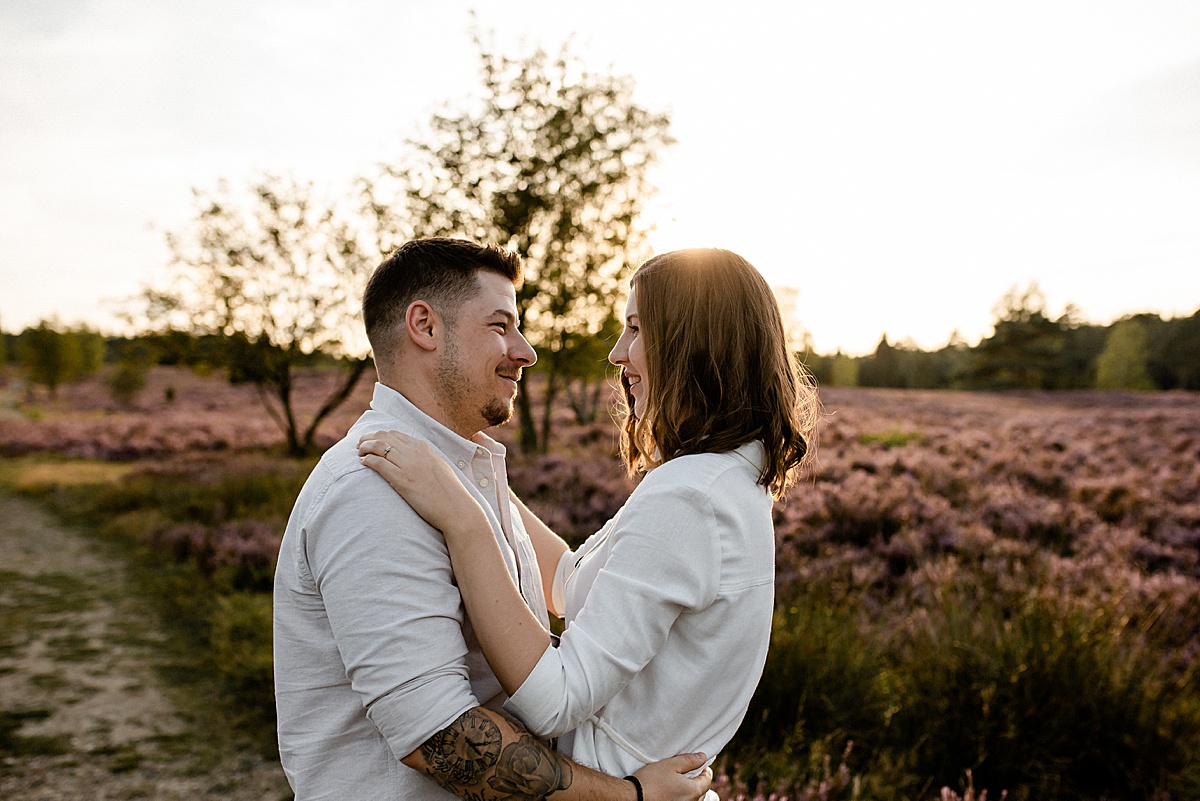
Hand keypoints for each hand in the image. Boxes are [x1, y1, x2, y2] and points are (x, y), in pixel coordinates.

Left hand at [357, 429, 479, 533]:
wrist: (456, 509)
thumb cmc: (449, 492)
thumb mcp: (439, 467)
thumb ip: (425, 458)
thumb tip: (414, 457)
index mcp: (424, 448)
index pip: (395, 434)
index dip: (379, 435)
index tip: (371, 440)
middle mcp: (415, 453)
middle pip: (384, 437)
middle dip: (368, 438)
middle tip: (359, 444)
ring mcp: (408, 466)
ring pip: (379, 447)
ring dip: (365, 447)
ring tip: (359, 452)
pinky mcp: (402, 480)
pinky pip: (379, 464)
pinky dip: (368, 460)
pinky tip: (363, 462)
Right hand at [633, 752, 711, 800]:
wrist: (634, 797)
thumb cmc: (652, 780)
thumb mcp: (671, 765)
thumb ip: (689, 760)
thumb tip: (703, 757)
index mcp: (693, 791)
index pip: (707, 780)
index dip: (705, 770)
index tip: (700, 764)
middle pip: (701, 790)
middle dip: (698, 780)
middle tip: (688, 771)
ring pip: (693, 798)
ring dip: (689, 790)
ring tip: (679, 781)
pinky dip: (682, 796)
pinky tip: (672, 791)